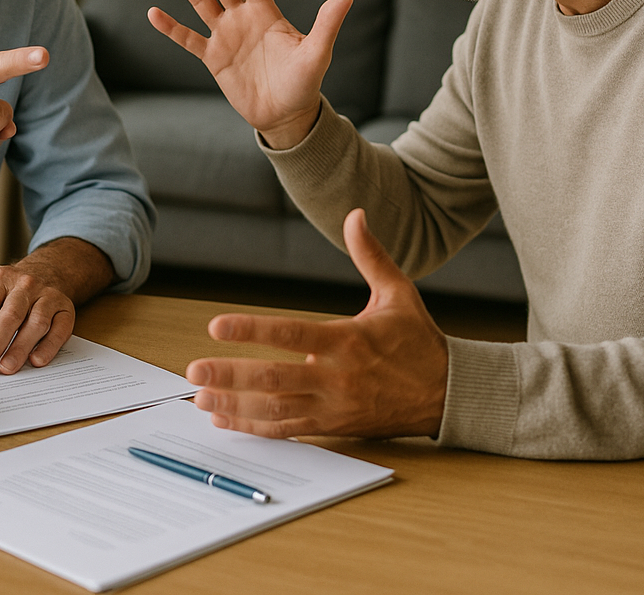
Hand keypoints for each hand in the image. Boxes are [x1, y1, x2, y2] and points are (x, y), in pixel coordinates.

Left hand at [0, 237, 114, 372]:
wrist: (47, 271)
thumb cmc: (6, 290)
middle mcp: (25, 284)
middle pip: (10, 315)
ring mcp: (48, 295)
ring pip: (36, 322)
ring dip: (20, 347)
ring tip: (6, 368)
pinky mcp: (65, 308)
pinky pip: (60, 328)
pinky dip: (49, 345)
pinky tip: (37, 360)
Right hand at [147, 0, 352, 148]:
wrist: (285, 114)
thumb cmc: (304, 83)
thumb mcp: (317, 54)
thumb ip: (327, 24)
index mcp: (266, 13)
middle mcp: (243, 19)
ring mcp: (225, 37)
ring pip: (200, 3)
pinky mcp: (213, 58)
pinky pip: (188, 39)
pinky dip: (171, 28)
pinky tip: (153, 13)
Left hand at [185, 208, 448, 437]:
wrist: (449, 396)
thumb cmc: (419, 342)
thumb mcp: (398, 293)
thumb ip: (371, 255)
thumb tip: (355, 213)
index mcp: (347, 341)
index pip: (291, 333)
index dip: (252, 330)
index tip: (217, 326)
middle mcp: (336, 377)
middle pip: (274, 379)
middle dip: (231, 376)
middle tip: (194, 370)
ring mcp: (333, 407)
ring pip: (276, 409)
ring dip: (234, 405)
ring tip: (199, 399)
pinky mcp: (333, 427)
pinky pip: (287, 430)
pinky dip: (254, 427)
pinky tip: (224, 421)